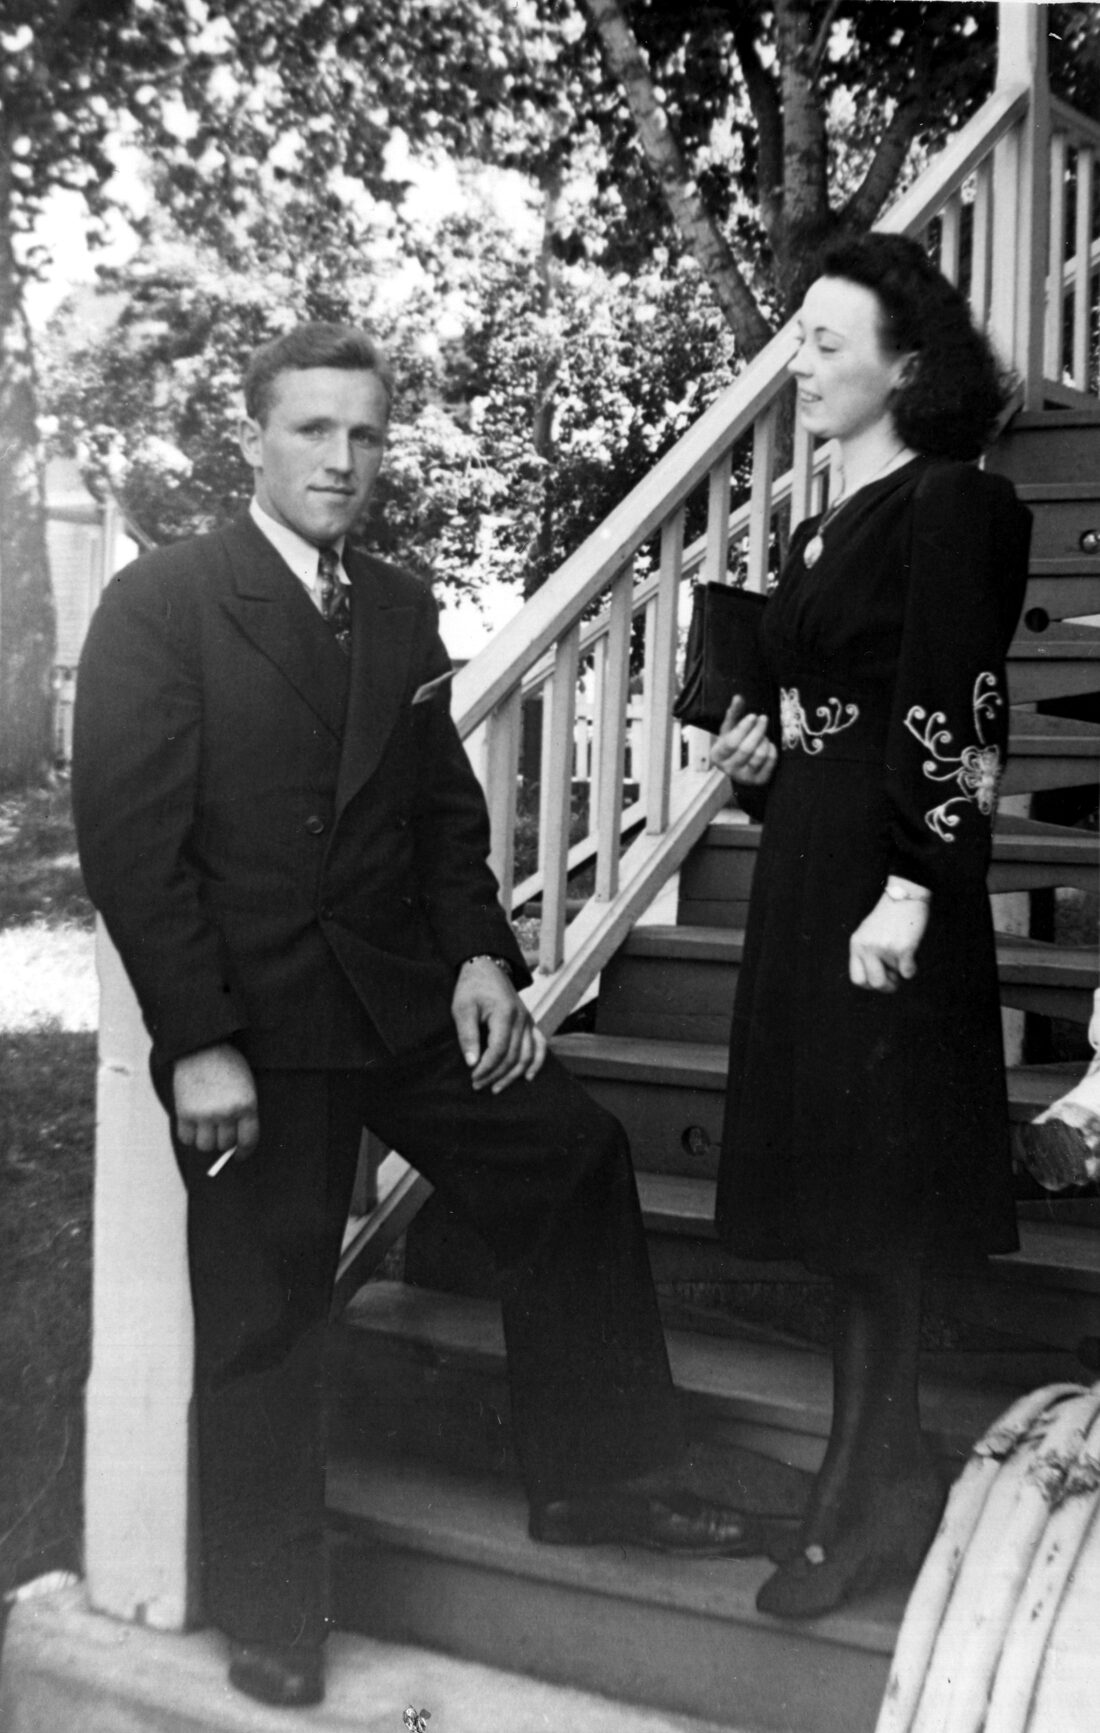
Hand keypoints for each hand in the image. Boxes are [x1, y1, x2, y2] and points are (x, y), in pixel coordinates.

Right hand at [172, 1043, 259, 1158]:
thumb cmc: (227, 1065)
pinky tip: (192, 1126)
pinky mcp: (184, 1112)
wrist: (202, 1047)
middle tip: (220, 1132)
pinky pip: (186, 1138)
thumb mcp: (245, 1086)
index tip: (239, 1154)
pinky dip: (189, 1136)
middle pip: (225, 1145)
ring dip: (206, 1140)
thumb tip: (233, 1143)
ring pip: (205, 1145)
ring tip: (206, 1128)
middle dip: (224, 1142)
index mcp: (247, 1105)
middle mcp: (226, 1113)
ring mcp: (204, 1114)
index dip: (243, 1151)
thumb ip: (243, 1112)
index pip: (248, 1141)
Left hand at [452, 958, 546, 1092]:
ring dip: (513, 1074)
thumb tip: (472, 1063)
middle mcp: (522, 1019)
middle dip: (496, 1074)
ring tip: (496, 1087)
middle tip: (478, 1085)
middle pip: (513, 1056)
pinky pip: (539, 1045)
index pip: (499, 1050)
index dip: (486, 1067)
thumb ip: (468, 1035)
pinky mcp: (530, 1022)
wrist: (486, 967)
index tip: (473, 1077)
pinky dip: (536, 1062)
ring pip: (527, 1055)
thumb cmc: (471, 987)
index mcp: (505, 1014)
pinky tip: (528, 1077)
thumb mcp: (462, 1008)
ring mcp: (528, 1021)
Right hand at [709, 696, 776, 786]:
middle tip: (763, 719)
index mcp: (717, 755)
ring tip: (763, 734)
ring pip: (759, 755)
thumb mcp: (729, 730)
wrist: (740, 769)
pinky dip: (772, 750)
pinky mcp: (759, 780)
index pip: (731, 742)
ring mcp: (744, 777)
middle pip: (746, 748)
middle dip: (757, 731)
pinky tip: (768, 744)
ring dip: (764, 740)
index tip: (753, 716)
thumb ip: (733, 713)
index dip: (743, 728)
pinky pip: (770, 762)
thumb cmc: (733, 746)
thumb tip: (738, 697)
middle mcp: (728, 769)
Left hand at [849, 892, 929, 992]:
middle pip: (875, 983)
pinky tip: (911, 951)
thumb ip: (867, 953)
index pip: (856, 979)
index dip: (870, 984)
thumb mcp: (868, 933)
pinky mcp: (902, 948)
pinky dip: (913, 967)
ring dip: (900, 972)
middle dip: (887, 986)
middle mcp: (867, 948)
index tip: (881, 978)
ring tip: (902, 955)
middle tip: (895, 978)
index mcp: (856, 945)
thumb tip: (877, 982)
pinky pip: (908, 973)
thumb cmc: (889, 916)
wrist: (905, 895)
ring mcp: (884, 948)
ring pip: (895, 978)